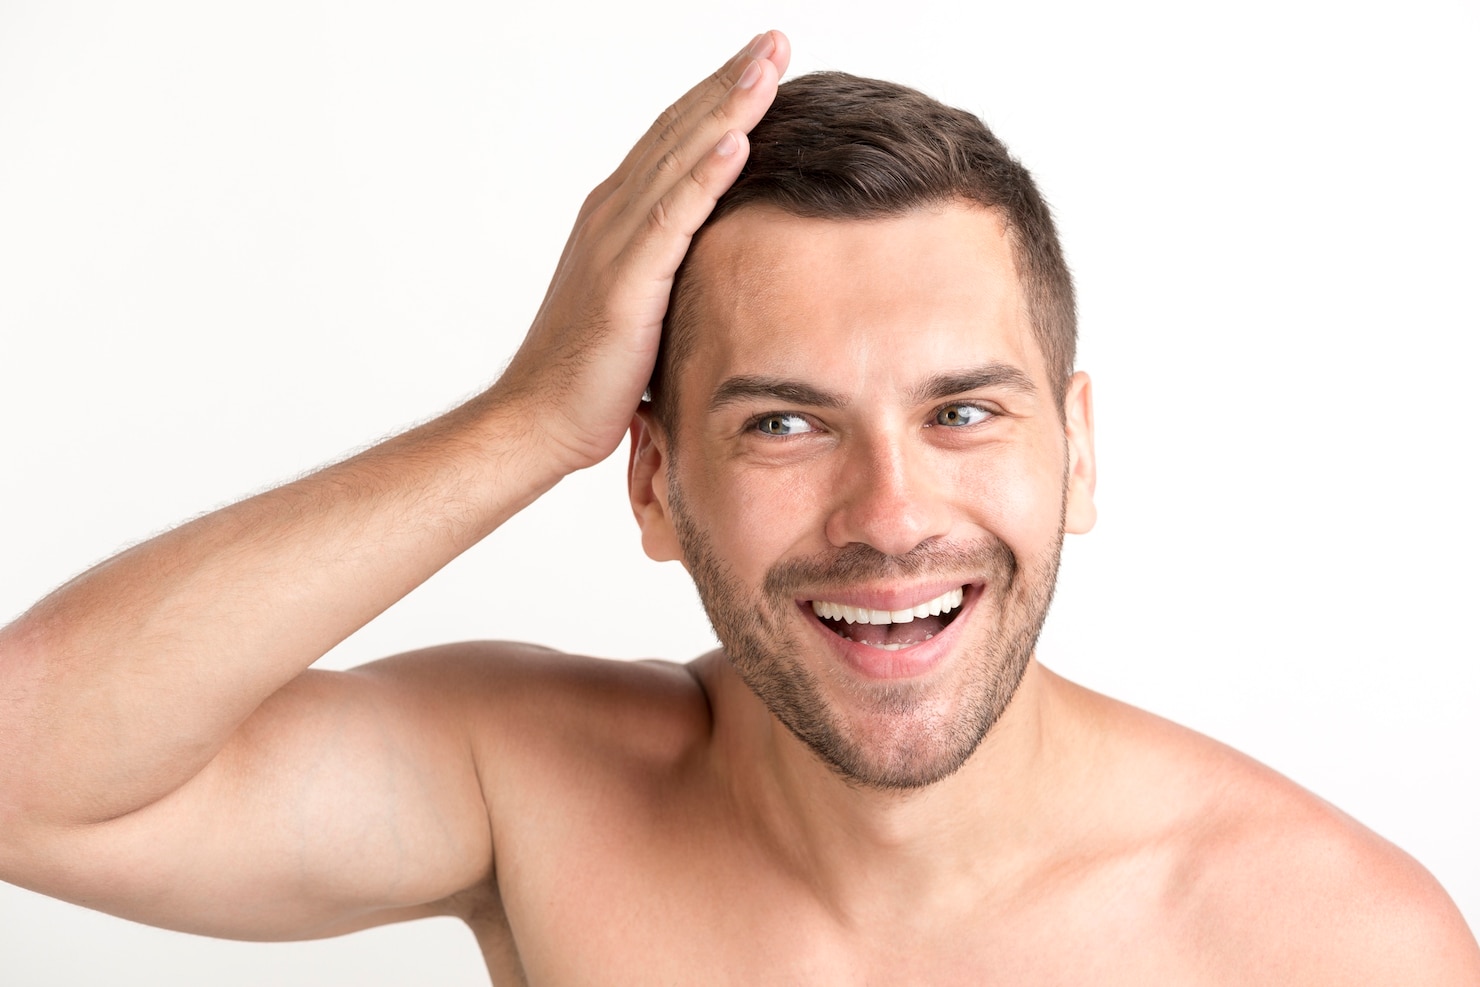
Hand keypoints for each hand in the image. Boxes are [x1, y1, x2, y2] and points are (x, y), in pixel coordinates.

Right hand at [493, 31, 790, 473]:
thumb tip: (717, 261)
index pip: (675, 141)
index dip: (717, 99)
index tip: (761, 64)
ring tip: (765, 67)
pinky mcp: (625, 283)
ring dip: (725, 111)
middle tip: (772, 41)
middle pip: (679, 133)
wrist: (538, 419)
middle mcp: (612, 215)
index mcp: (618, 218)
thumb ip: (671, 270)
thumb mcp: (642, 306)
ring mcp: (615, 245)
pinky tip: (736, 143)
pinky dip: (705, 177)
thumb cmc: (590, 374)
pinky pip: (672, 220)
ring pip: (678, 161)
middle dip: (729, 83)